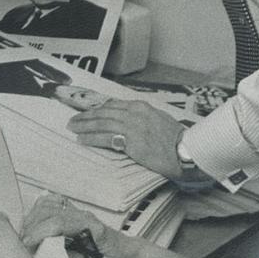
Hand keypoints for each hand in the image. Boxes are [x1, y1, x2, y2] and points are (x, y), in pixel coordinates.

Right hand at [20, 193, 154, 257]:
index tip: (27, 244)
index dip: (40, 232)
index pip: (59, 222)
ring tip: (24, 238)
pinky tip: (32, 221)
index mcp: (90, 225)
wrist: (133, 254)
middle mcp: (82, 215)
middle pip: (48, 212)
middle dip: (30, 227)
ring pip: (47, 206)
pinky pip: (52, 204)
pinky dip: (38, 209)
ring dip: (31, 219)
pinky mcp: (73, 214)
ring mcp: (76, 212)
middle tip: (21, 246)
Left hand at [66, 99, 185, 178]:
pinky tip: (82, 139)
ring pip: (101, 124)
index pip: (112, 106)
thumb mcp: (157, 119)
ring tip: (73, 128)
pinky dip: (91, 138)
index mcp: (140, 107)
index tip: (86, 113)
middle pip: (103, 113)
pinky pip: (105, 138)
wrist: (185, 152)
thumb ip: (141, 116)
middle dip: (85, 116)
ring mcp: (132, 126)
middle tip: (73, 120)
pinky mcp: (131, 141)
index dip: (96, 109)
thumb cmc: (174, 139)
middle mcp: (134, 113)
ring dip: (84, 126)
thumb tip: (125, 119)